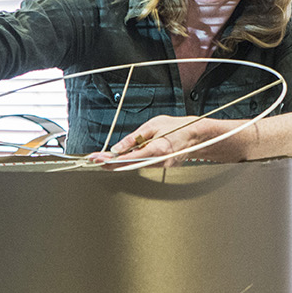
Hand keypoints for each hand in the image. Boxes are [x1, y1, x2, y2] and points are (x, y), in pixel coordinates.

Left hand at [88, 115, 211, 167]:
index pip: (128, 158)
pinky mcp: (162, 167)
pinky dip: (132, 161)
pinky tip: (123, 157)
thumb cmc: (177, 127)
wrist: (196, 136)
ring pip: (135, 166)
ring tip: (105, 158)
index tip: (97, 159)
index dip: (111, 160)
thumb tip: (116, 148)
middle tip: (95, 160)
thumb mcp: (152, 125)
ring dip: (120, 162)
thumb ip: (133, 138)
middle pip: (129, 165)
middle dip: (110, 163)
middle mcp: (159, 161)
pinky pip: (143, 164)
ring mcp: (161, 166)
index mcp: (157, 149)